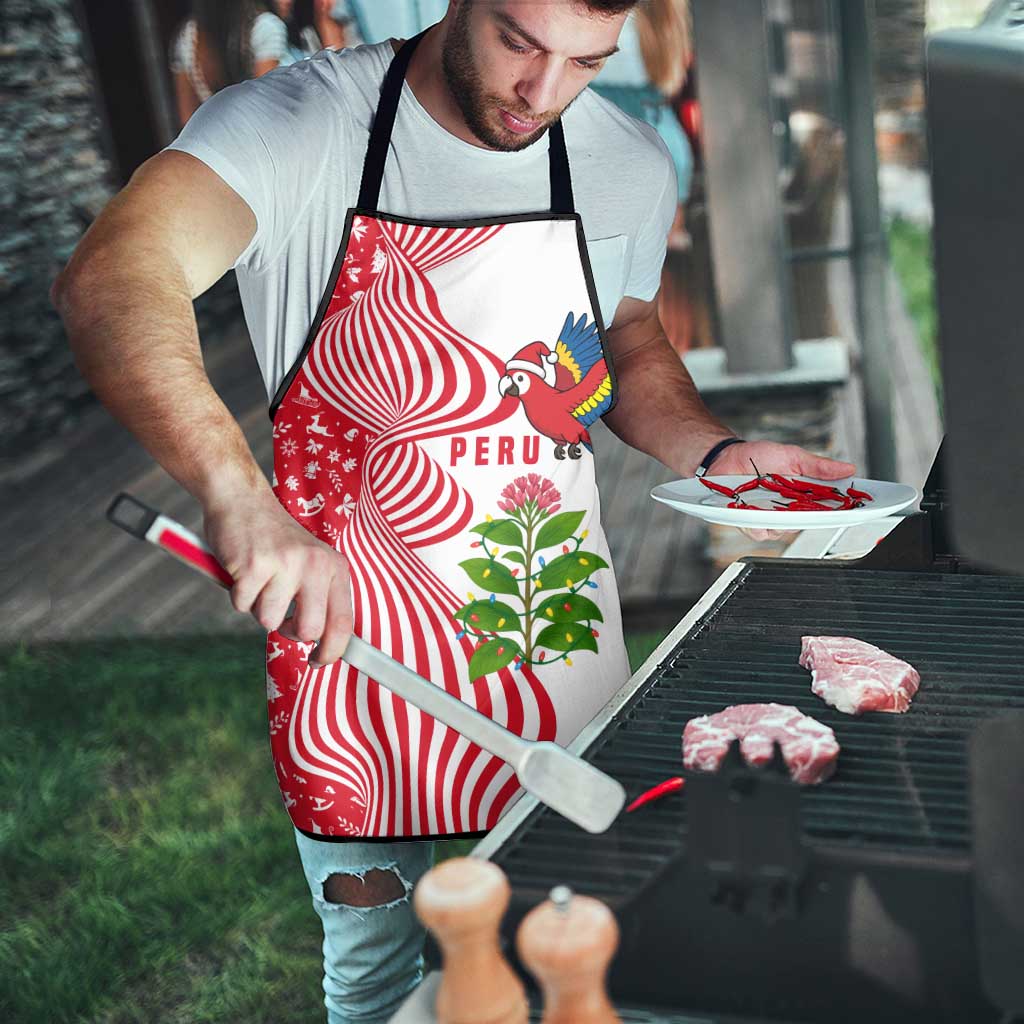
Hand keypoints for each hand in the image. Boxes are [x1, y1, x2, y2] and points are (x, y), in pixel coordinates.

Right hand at [203, 489, 352, 664]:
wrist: (242, 499)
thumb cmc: (275, 540)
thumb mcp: (310, 562)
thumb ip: (319, 597)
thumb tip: (323, 644)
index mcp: (334, 566)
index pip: (344, 622)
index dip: (332, 651)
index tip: (318, 661)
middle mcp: (316, 565)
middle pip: (309, 630)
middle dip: (290, 633)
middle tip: (280, 616)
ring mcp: (285, 564)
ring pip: (269, 621)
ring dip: (258, 607)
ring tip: (259, 580)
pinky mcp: (254, 566)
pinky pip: (242, 606)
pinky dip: (238, 595)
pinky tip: (243, 571)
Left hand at [709, 440, 856, 542]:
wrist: (726, 457)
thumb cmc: (758, 456)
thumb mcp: (792, 456)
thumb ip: (818, 466)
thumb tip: (848, 468)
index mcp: (803, 495)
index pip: (828, 507)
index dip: (843, 510)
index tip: (857, 508)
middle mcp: (788, 510)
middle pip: (808, 523)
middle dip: (812, 517)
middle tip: (812, 506)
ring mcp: (769, 518)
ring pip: (784, 531)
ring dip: (781, 519)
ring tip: (775, 504)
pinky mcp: (750, 523)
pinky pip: (759, 532)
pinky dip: (758, 524)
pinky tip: (755, 512)